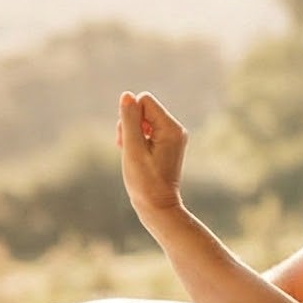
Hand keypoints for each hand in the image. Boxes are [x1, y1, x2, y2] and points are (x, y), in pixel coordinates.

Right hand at [117, 92, 188, 217]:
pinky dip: (137, 140)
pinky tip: (135, 156)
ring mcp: (172, 137)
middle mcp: (175, 129)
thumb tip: (127, 95)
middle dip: (130, 124)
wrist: (158, 207)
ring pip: (143, 119)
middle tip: (128, 148)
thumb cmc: (144, 181)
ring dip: (131, 133)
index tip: (128, 140)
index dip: (130, 116)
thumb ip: (129, 120)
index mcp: (171, 128)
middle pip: (143, 108)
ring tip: (131, 154)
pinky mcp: (167, 144)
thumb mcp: (132, 148)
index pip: (144, 100)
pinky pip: (147, 130)